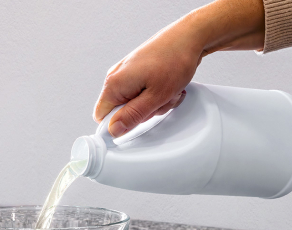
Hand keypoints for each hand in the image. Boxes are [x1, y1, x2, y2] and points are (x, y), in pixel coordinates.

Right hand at [93, 0, 265, 137]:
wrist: (189, 38)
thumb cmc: (174, 61)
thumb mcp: (155, 97)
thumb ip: (132, 116)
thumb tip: (113, 130)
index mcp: (114, 84)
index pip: (101, 118)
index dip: (117, 126)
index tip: (136, 124)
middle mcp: (117, 77)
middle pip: (122, 113)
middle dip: (142, 114)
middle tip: (159, 102)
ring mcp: (128, 74)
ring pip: (136, 104)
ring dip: (154, 104)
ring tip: (166, 92)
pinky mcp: (138, 72)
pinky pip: (144, 94)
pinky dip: (158, 95)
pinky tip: (168, 87)